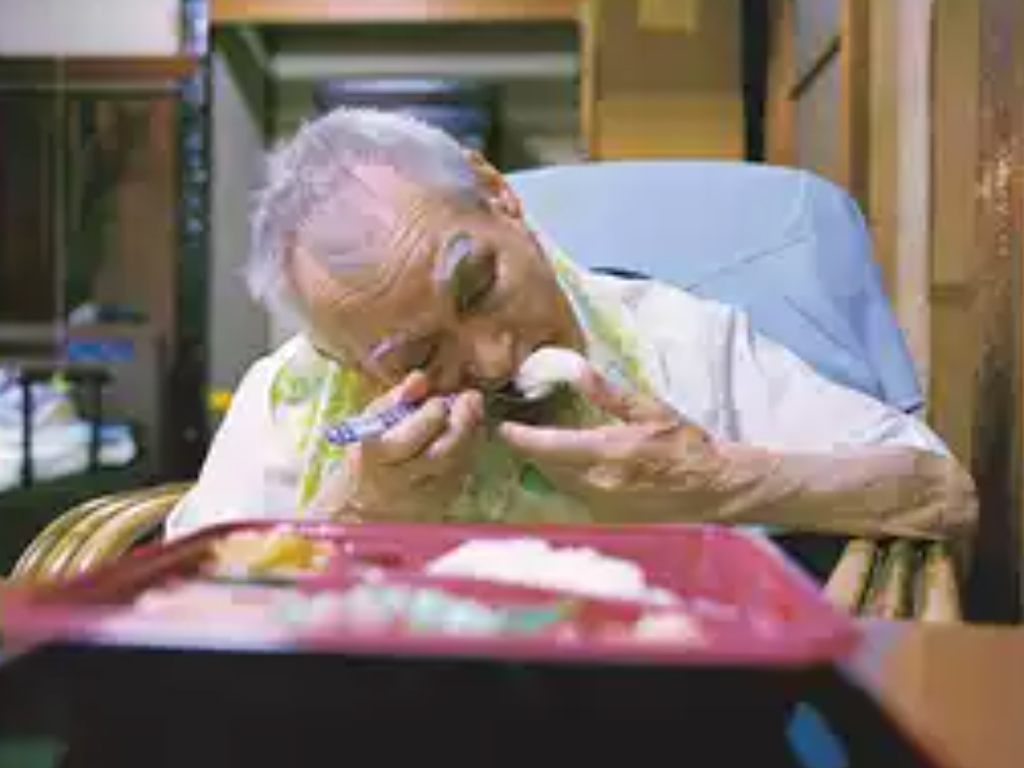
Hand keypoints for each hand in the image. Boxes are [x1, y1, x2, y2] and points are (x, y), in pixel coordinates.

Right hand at [310, 371, 483, 521]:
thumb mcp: (371, 421)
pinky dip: (471, 452)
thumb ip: (396, 399)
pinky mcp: (438, 505)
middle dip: (460, 423)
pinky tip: (472, 434)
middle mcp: (396, 482)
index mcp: (373, 457)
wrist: (366, 504)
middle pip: (438, 455)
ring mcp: (420, 498)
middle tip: (472, 397)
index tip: (438, 400)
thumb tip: (420, 379)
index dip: (428, 417)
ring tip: (474, 411)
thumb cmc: (369, 453)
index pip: (406, 439)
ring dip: (471, 435)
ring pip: (455, 466)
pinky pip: (461, 476)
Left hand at [498, 366, 724, 522]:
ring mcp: (601, 508)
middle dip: (534, 450)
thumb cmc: (686, 446)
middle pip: (546, 467)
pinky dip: (570, 483)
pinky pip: (576, 499)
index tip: (504, 428)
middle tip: (526, 432)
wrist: (717, 490)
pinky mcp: (608, 522)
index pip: (547, 447)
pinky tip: (580, 471)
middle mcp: (598, 485)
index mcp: (607, 453)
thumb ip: (609, 394)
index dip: (520, 438)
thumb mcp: (651, 410)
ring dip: (551, 467)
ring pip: (559, 485)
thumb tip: (576, 370)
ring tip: (550, 448)